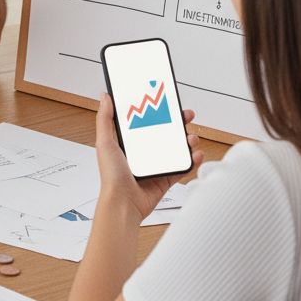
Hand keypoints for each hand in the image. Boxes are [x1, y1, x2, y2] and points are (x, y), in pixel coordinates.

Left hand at [95, 92, 203, 221]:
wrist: (123, 203)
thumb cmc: (111, 176)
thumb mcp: (105, 142)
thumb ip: (105, 119)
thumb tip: (105, 97)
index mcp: (128, 143)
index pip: (144, 122)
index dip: (156, 111)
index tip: (165, 102)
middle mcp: (142, 153)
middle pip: (164, 133)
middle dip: (177, 123)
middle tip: (186, 116)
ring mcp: (155, 166)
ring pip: (176, 149)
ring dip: (187, 141)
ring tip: (191, 137)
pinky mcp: (165, 179)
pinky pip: (182, 168)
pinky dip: (191, 161)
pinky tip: (196, 154)